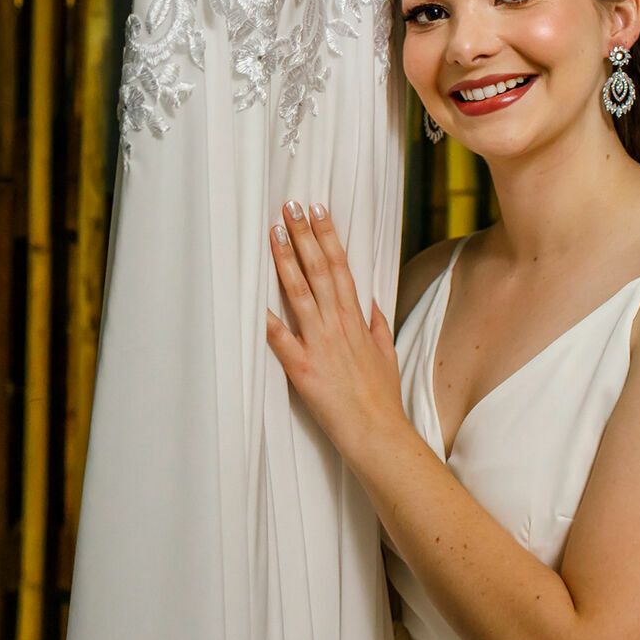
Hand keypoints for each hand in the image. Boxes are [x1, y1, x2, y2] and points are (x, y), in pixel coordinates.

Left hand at [264, 200, 406, 467]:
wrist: (378, 433)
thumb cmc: (381, 398)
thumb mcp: (387, 354)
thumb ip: (377, 325)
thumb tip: (372, 302)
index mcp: (355, 319)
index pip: (341, 267)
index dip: (327, 236)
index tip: (318, 210)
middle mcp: (337, 324)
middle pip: (319, 270)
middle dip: (304, 235)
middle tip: (290, 206)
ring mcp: (320, 344)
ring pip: (300, 293)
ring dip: (286, 261)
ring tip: (274, 233)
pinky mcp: (303, 368)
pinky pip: (280, 339)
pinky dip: (267, 319)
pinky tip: (252, 298)